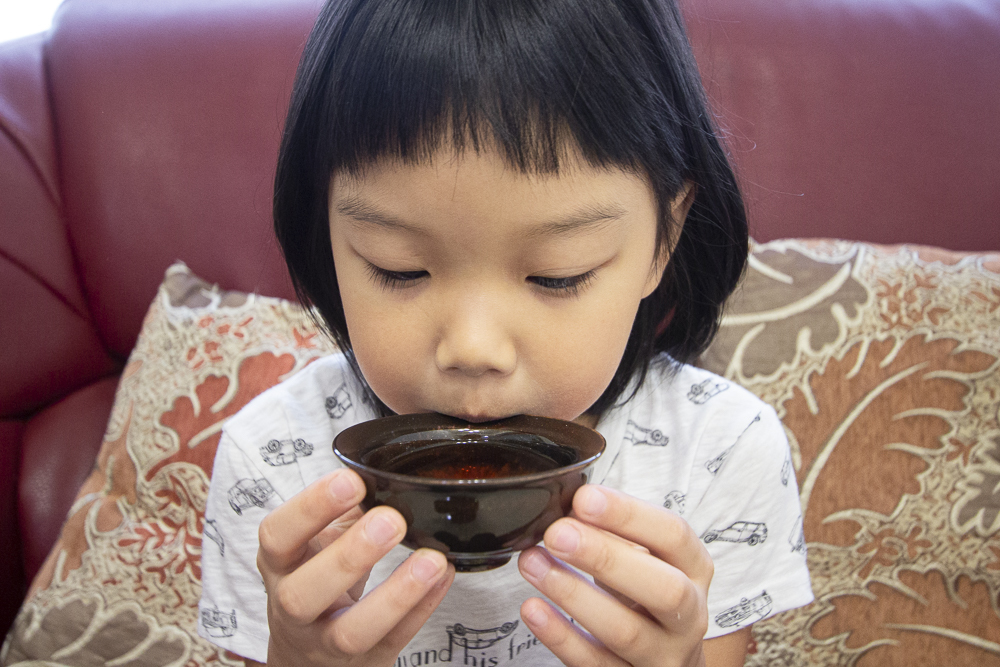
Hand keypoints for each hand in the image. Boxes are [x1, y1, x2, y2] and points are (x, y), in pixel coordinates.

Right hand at [255, 469, 454, 666]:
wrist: (305, 654)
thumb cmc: (315, 579)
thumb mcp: (317, 542)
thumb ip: (346, 512)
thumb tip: (384, 477)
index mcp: (279, 564)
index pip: (277, 537)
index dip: (310, 508)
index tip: (351, 480)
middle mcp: (292, 607)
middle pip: (305, 592)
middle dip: (350, 555)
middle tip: (392, 521)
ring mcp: (325, 643)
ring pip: (352, 631)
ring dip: (396, 594)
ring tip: (431, 559)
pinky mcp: (365, 662)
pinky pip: (394, 641)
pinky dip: (422, 608)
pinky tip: (443, 577)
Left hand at [517, 485, 712, 666]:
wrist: (664, 657)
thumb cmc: (645, 592)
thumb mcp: (644, 558)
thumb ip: (615, 534)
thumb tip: (568, 508)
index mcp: (694, 570)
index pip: (674, 536)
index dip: (629, 515)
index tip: (583, 498)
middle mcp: (689, 616)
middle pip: (663, 589)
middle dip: (607, 558)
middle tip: (557, 534)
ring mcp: (664, 655)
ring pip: (626, 632)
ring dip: (574, 594)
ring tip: (533, 563)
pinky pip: (596, 664)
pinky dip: (562, 637)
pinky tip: (534, 609)